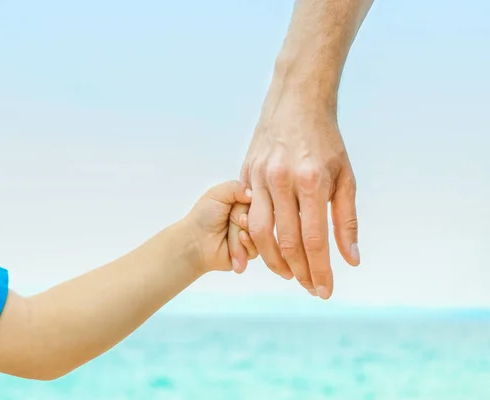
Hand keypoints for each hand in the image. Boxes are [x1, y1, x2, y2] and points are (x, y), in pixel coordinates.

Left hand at [182, 181, 257, 273]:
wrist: (194, 241)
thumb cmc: (203, 216)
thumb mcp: (217, 194)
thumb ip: (236, 187)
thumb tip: (254, 192)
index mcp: (243, 201)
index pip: (261, 198)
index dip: (257, 202)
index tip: (248, 202)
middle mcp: (249, 217)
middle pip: (264, 216)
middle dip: (251, 218)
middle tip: (240, 219)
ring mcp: (250, 234)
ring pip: (262, 232)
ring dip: (249, 231)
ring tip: (239, 232)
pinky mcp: (248, 251)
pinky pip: (258, 248)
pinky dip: (248, 243)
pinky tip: (239, 239)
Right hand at [237, 109, 359, 299]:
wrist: (296, 101)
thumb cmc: (325, 140)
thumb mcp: (345, 177)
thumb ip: (346, 220)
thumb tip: (351, 259)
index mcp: (312, 181)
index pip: (314, 239)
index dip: (319, 270)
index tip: (324, 291)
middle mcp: (282, 181)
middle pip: (286, 242)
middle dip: (299, 272)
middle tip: (309, 288)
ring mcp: (260, 177)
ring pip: (258, 232)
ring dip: (273, 261)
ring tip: (289, 275)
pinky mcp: (245, 174)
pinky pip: (247, 215)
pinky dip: (256, 238)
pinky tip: (269, 248)